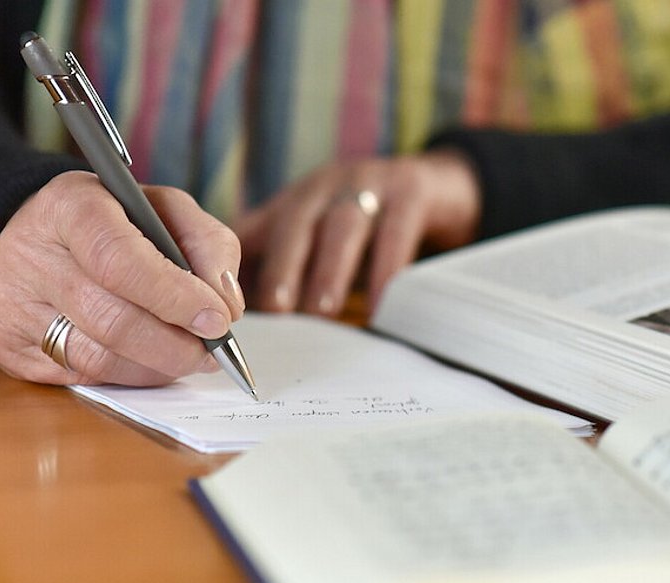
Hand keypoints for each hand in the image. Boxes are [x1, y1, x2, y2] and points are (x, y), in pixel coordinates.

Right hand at [0, 171, 245, 385]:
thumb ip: (208, 245)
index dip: (174, 297)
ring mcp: (9, 300)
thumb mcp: (167, 210)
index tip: (218, 320)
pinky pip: (78, 376)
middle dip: (174, 345)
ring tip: (187, 357)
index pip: (120, 261)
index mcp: (70, 206)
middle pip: (111, 319)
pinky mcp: (3, 340)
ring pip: (96, 358)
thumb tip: (226, 304)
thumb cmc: (117, 221)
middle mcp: (27, 252)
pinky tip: (145, 360)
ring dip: (155, 366)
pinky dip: (125, 376)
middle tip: (211, 352)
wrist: (41, 232)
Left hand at [235, 150, 479, 315]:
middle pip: (296, 223)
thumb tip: (236, 313)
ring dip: (331, 268)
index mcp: (295, 201)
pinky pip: (396, 230)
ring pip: (343, 225)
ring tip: (324, 309)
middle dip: (283, 265)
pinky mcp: (411, 190)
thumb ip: (279, 263)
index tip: (229, 306)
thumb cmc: (370, 225)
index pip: (256, 226)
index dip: (237, 262)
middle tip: (276, 308)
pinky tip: (382, 302)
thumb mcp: (321, 237)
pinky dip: (387, 267)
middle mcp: (325, 187)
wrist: (440, 182)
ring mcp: (369, 183)